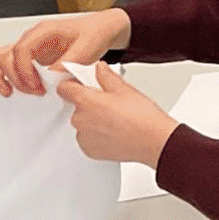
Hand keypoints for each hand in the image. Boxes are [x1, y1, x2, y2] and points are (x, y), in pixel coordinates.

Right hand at [0, 9, 129, 96]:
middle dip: (16, 78)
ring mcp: (30, 48)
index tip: (36, 85)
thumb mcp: (88, 47)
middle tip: (34, 91)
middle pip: (6, 56)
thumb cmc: (94, 33)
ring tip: (8, 92)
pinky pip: (5, 62)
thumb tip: (53, 76)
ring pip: (0, 58)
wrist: (102, 29)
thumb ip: (70, 61)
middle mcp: (32, 38)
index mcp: (44, 31)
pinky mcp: (31, 58)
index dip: (25, 70)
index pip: (21, 50)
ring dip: (0, 77)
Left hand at [55, 62, 178, 167]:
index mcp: (85, 101)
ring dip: (94, 120)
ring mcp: (83, 137)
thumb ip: (106, 76)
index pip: (64, 87)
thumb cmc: (143, 117)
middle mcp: (79, 120)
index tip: (85, 84)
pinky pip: (88, 138)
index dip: (75, 83)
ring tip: (117, 120)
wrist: (154, 141)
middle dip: (90, 103)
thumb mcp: (126, 89)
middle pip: (76, 106)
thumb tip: (99, 69)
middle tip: (112, 103)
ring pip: (83, 122)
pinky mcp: (89, 150)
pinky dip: (98, 135)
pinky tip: (115, 132)